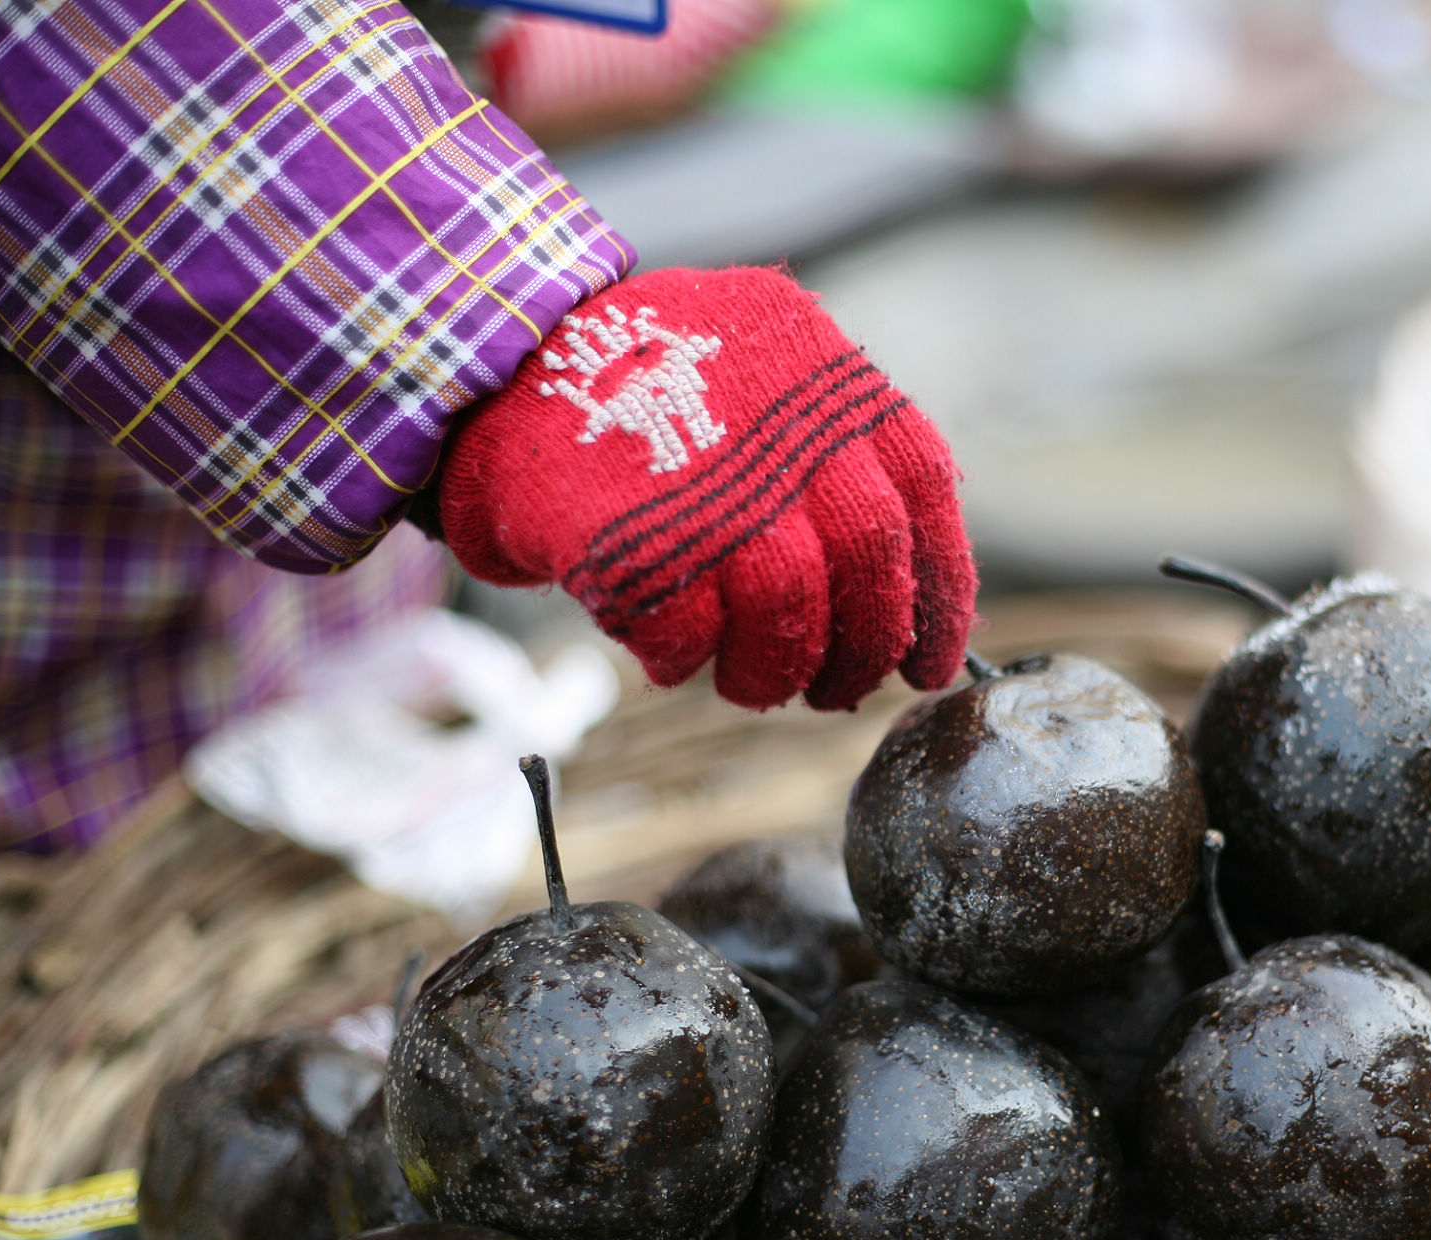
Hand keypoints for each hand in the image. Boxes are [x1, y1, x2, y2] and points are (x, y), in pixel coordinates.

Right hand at [440, 266, 975, 708]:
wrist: (489, 359)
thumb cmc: (640, 394)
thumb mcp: (757, 376)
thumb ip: (830, 459)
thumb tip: (904, 600)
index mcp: (823, 375)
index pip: (924, 491)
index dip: (941, 593)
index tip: (931, 661)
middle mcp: (779, 420)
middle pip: (868, 558)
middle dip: (864, 646)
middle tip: (841, 689)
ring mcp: (704, 477)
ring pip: (787, 609)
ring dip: (776, 670)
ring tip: (754, 684)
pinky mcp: (626, 535)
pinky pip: (688, 635)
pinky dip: (687, 661)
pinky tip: (674, 656)